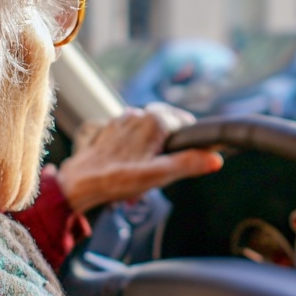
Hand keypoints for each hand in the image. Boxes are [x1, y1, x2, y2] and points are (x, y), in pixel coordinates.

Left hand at [54, 104, 223, 212]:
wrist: (81, 182)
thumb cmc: (117, 179)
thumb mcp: (158, 175)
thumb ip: (188, 164)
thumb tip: (215, 159)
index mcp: (155, 120)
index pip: (186, 124)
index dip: (189, 143)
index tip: (185, 160)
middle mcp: (140, 113)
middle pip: (169, 126)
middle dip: (169, 147)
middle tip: (162, 169)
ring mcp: (124, 119)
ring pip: (151, 130)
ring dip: (153, 148)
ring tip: (145, 171)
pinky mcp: (112, 128)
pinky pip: (134, 134)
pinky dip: (137, 147)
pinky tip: (130, 165)